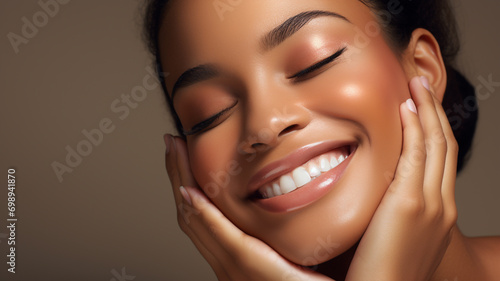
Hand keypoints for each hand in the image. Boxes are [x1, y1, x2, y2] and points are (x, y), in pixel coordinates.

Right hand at [164, 135, 332, 280]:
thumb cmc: (322, 278)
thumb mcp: (299, 247)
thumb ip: (292, 224)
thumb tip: (298, 188)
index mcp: (238, 257)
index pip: (204, 214)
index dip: (188, 182)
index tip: (183, 152)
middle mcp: (229, 264)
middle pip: (193, 213)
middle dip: (178, 174)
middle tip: (172, 142)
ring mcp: (236, 269)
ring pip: (199, 220)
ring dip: (183, 182)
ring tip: (176, 150)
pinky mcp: (253, 270)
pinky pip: (225, 239)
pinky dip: (205, 214)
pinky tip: (191, 192)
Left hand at [346, 76, 458, 280]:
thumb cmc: (382, 273)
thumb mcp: (395, 238)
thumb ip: (392, 213)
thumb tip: (375, 195)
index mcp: (439, 213)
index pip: (441, 161)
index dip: (434, 130)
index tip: (420, 109)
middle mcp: (442, 205)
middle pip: (444, 146)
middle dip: (435, 112)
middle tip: (421, 86)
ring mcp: (431, 204)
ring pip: (436, 144)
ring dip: (427, 110)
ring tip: (416, 85)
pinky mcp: (410, 203)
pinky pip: (418, 153)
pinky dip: (415, 127)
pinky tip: (406, 107)